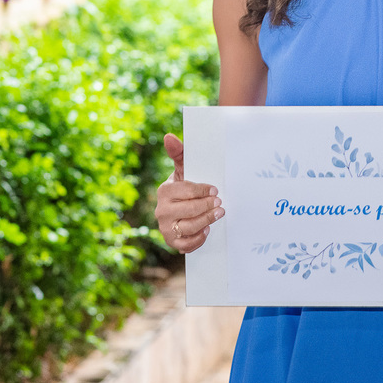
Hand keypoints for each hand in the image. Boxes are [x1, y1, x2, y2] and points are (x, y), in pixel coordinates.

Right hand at [154, 133, 223, 253]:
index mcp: (164, 191)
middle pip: (189, 210)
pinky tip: (207, 230)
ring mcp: (165, 228)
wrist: (179, 208)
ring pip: (189, 227)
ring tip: (218, 215)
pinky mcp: (171, 242)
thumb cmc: (184, 186)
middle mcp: (161, 210)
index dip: (204, 191)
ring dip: (206, 221)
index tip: (216, 190)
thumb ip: (179, 153)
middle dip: (207, 207)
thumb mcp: (183, 169)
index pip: (187, 191)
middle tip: (220, 204)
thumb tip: (169, 136)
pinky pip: (186, 245)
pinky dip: (198, 239)